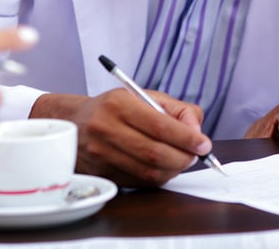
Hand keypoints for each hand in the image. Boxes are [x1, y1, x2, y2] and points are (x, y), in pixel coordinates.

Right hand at [31, 89, 209, 187]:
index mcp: (118, 103)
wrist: (75, 122)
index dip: (187, 138)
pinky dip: (157, 178)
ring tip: (180, 160)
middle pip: (155, 153)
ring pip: (148, 172)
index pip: (160, 126)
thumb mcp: (144, 96)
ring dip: (173, 170)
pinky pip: (138, 182)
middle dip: (184, 158)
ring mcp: (100, 154)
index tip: (204, 144)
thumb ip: (178, 110)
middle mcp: (105, 128)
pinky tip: (162, 168)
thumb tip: (197, 132)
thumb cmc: (116, 108)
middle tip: (195, 155)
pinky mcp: (100, 174)